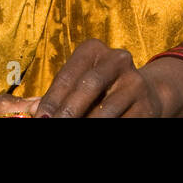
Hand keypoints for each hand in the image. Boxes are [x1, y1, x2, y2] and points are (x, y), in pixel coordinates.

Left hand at [34, 38, 182, 117]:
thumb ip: (60, 97)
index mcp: (94, 50)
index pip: (69, 75)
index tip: (41, 118)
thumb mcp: (79, 85)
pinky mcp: (146, 105)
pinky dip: (104, 129)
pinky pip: (122, 122)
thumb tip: (35, 114)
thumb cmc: (98, 91)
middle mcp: (117, 59)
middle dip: (68, 111)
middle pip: (89, 86)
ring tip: (73, 131)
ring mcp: (135, 82)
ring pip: (106, 110)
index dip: (52, 98)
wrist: (143, 95)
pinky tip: (95, 132)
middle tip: (54, 125)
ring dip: (88, 123)